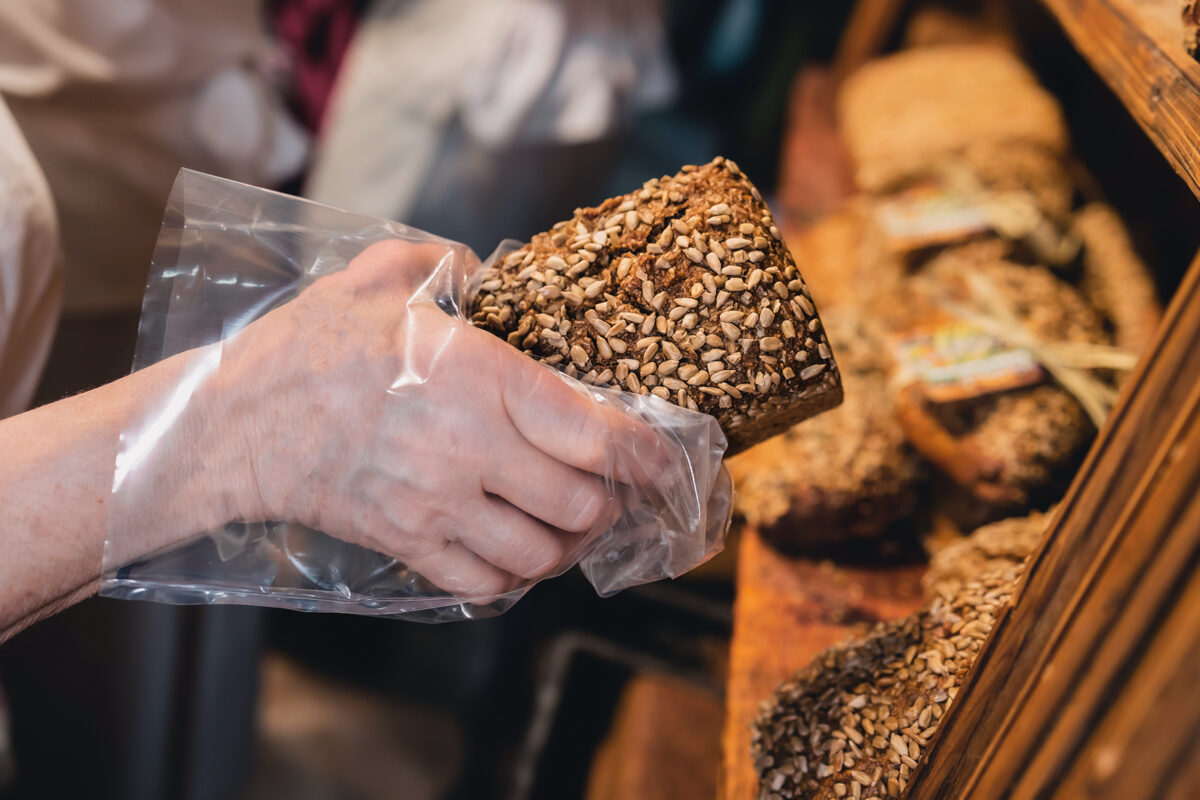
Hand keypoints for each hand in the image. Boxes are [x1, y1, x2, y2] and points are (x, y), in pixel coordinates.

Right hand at [214, 240, 667, 598]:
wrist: (234, 424)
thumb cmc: (310, 348)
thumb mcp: (379, 277)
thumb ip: (446, 261)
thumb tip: (487, 270)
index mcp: (479, 378)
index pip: (595, 432)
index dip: (645, 454)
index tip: (664, 458)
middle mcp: (471, 450)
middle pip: (582, 503)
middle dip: (611, 501)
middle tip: (612, 488)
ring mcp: (440, 506)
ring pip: (542, 553)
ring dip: (568, 544)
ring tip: (569, 524)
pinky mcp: (409, 543)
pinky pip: (487, 584)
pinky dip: (516, 577)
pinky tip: (517, 552)